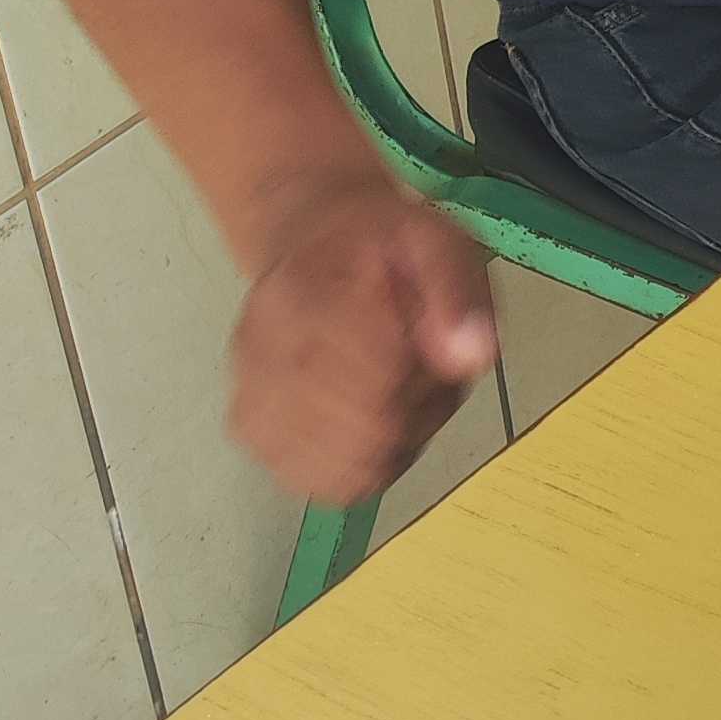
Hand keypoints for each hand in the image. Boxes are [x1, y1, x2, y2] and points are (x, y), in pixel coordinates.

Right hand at [228, 168, 498, 505]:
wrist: (315, 240)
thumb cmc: (382, 245)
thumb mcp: (438, 238)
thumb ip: (457, 291)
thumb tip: (470, 358)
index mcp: (301, 292)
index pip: (374, 380)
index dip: (423, 376)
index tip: (423, 337)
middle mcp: (258, 352)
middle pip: (365, 434)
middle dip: (414, 413)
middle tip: (416, 364)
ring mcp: (249, 396)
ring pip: (347, 468)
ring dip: (391, 443)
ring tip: (392, 389)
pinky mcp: (252, 433)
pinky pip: (321, 481)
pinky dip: (360, 464)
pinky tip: (365, 419)